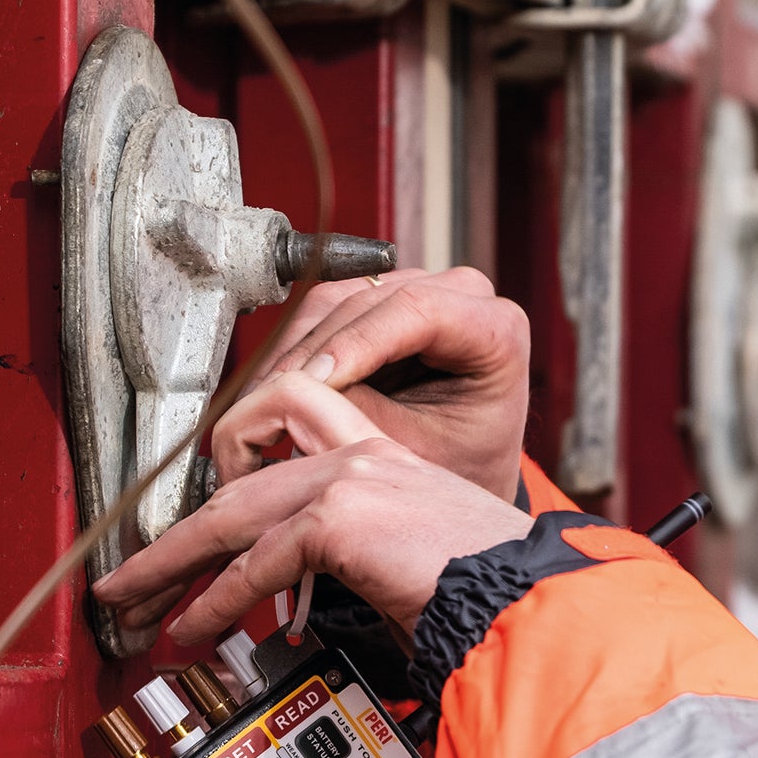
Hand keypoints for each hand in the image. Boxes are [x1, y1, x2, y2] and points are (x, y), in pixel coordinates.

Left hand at [93, 434, 532, 650]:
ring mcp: (351, 479)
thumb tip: (298, 602)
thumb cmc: (495, 598)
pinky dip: (213, 600)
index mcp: (386, 459)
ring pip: (227, 511)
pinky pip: (252, 560)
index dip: (228, 477)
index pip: (283, 440)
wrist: (533, 603)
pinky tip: (193, 628)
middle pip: (237, 479)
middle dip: (174, 536)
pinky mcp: (342, 515)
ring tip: (133, 604)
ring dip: (168, 563)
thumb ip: (354, 560)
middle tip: (133, 578)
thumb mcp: (412, 562)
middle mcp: (364, 455)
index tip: (199, 529)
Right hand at [219, 266, 529, 501]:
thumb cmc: (459, 464)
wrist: (465, 469)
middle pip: (368, 303)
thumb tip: (297, 390)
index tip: (311, 384)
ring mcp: (419, 288)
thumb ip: (362, 414)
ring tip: (260, 402)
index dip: (357, 343)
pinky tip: (271, 388)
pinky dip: (292, 349)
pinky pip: (322, 310)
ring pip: (335, 302)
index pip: (420, 309)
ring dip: (292, 352)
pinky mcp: (380, 298)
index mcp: (497, 327)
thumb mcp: (417, 449)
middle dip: (311, 355)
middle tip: (265, 404)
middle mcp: (462, 294)